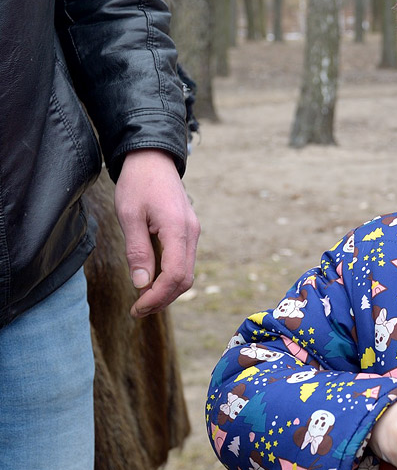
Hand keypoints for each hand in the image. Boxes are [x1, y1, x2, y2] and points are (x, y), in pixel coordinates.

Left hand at [113, 149, 199, 316]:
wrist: (153, 159)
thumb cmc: (138, 183)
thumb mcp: (129, 215)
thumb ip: (137, 250)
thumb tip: (141, 283)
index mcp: (177, 230)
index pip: (175, 275)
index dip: (157, 297)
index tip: (137, 308)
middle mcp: (191, 234)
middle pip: (184, 279)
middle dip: (163, 299)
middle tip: (138, 310)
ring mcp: (192, 233)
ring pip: (186, 272)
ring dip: (167, 290)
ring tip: (143, 299)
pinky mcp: (188, 232)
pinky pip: (183, 261)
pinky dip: (170, 277)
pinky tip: (152, 280)